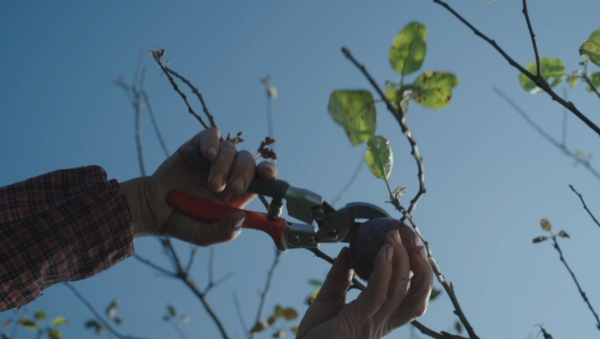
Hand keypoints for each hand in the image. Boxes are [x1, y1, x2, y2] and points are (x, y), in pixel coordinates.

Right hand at [121, 127, 276, 245]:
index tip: (268, 176)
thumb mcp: (204, 236)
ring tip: (212, 183)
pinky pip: (211, 135)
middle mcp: (230, 173)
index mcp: (238, 193)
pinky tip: (207, 156)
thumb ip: (224, 232)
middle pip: (249, 161)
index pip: (263, 178)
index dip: (269, 174)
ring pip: (231, 149)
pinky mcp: (197, 147)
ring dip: (225, 166)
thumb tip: (241, 217)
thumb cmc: (184, 222)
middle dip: (246, 173)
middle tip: (233, 188)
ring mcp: (213, 159)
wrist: (153, 210)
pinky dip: (212, 142)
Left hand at [296, 230, 432, 338]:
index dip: (420, 276)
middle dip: (421, 269)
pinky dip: (383, 271)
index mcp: (379, 320)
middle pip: (415, 298)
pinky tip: (384, 252)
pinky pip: (376, 294)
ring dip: (401, 261)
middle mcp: (381, 323)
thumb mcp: (330, 298)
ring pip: (398, 292)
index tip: (416, 252)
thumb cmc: (315, 333)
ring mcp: (371, 323)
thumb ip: (340, 275)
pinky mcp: (356, 321)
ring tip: (394, 238)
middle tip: (415, 242)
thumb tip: (347, 251)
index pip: (412, 300)